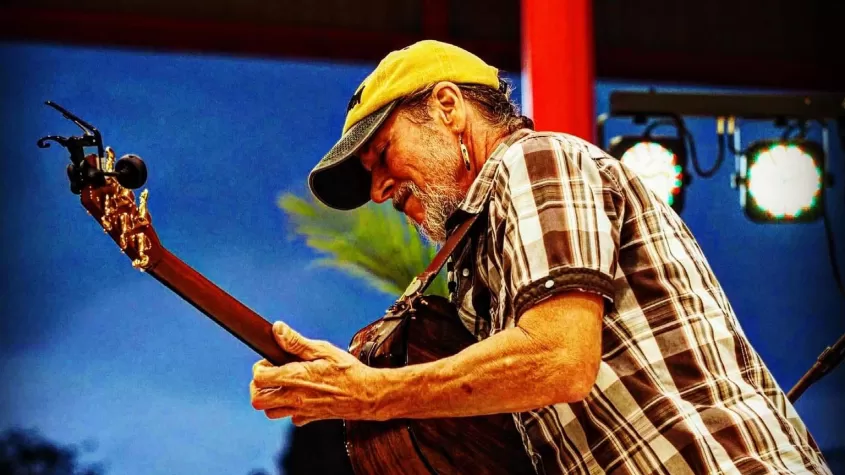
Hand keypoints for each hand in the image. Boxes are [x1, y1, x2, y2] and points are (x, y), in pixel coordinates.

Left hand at [250, 321, 379, 425]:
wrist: (367, 394)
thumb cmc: (348, 371)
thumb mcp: (323, 350)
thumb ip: (297, 342)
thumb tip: (277, 330)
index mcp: (295, 378)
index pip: (259, 377)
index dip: (260, 367)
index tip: (269, 360)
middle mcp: (294, 397)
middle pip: (257, 399)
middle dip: (258, 386)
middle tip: (270, 374)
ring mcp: (301, 410)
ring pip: (269, 411)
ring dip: (271, 398)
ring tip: (283, 385)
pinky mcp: (310, 418)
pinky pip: (291, 417)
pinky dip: (290, 409)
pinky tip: (300, 396)